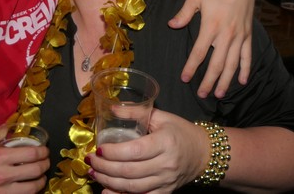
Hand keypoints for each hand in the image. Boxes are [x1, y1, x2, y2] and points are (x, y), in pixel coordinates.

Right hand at [0, 127, 48, 192]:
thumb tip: (10, 125)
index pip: (31, 154)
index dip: (43, 152)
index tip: (44, 150)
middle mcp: (3, 175)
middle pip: (36, 171)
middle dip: (45, 165)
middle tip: (46, 161)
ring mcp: (2, 192)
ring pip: (33, 189)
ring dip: (41, 181)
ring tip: (41, 176)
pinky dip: (29, 192)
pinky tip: (29, 187)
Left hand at [87, 110, 208, 192]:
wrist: (203, 153)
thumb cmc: (180, 132)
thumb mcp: (161, 117)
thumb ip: (135, 112)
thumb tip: (112, 108)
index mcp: (165, 142)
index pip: (135, 151)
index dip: (113, 152)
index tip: (98, 149)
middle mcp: (166, 164)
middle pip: (130, 171)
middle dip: (105, 168)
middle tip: (90, 161)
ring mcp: (166, 181)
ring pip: (133, 188)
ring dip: (109, 182)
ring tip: (94, 173)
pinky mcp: (165, 192)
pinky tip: (106, 191)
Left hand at [169, 0, 253, 97]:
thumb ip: (183, 13)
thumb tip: (171, 25)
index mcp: (211, 26)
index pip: (199, 52)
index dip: (191, 67)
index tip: (185, 78)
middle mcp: (226, 34)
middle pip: (217, 64)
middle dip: (209, 81)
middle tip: (202, 94)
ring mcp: (239, 36)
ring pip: (232, 64)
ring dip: (226, 80)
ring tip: (219, 94)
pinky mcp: (248, 35)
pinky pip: (247, 56)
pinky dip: (245, 69)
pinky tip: (242, 81)